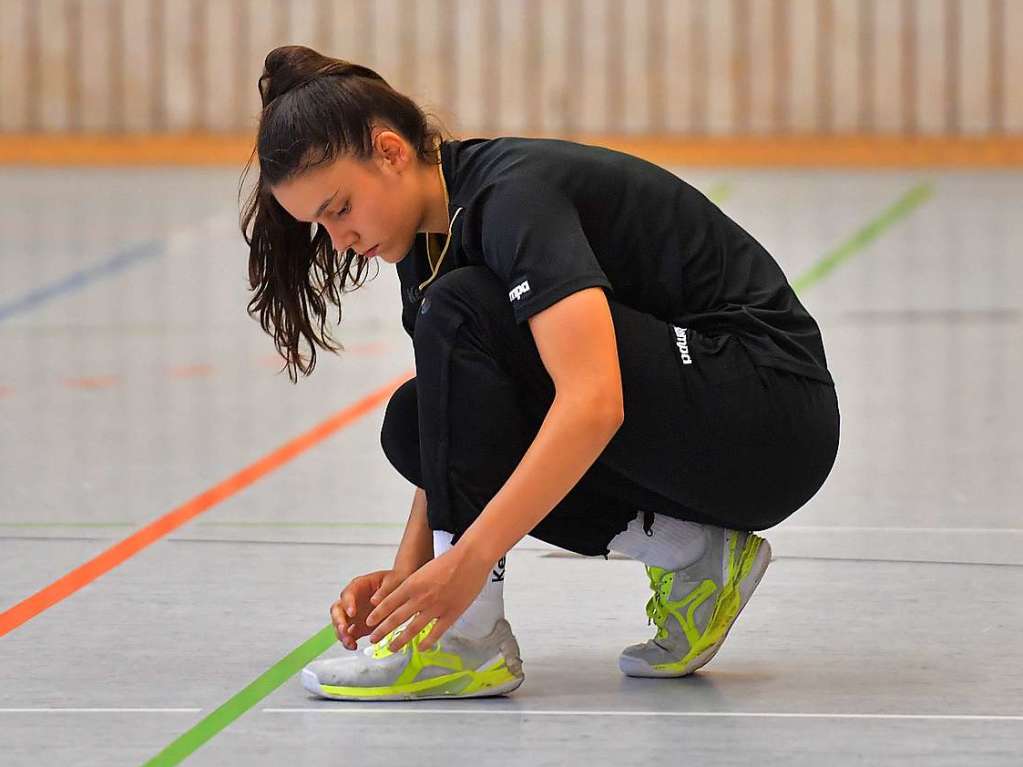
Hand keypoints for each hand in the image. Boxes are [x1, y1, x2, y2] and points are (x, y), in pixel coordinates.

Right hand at [330, 568, 408, 649]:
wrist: (402, 593)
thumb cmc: (395, 582)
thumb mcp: (393, 580)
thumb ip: (384, 590)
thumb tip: (374, 601)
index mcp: (359, 586)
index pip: (348, 593)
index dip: (348, 603)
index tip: (352, 613)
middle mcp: (352, 600)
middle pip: (337, 610)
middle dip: (338, 621)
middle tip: (344, 630)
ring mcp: (353, 614)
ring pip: (340, 624)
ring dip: (342, 634)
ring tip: (349, 642)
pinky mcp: (357, 627)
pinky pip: (349, 635)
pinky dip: (349, 642)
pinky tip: (354, 646)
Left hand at [365, 545, 493, 651]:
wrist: (470, 559)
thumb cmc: (449, 561)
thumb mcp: (424, 569)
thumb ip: (411, 584)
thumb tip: (398, 595)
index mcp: (412, 584)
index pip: (389, 603)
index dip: (378, 614)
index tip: (370, 622)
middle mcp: (420, 598)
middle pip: (396, 618)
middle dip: (382, 631)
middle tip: (373, 639)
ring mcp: (435, 608)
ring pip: (412, 629)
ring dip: (400, 640)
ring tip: (391, 648)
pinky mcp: (450, 614)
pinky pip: (435, 633)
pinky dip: (426, 642)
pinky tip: (420, 648)